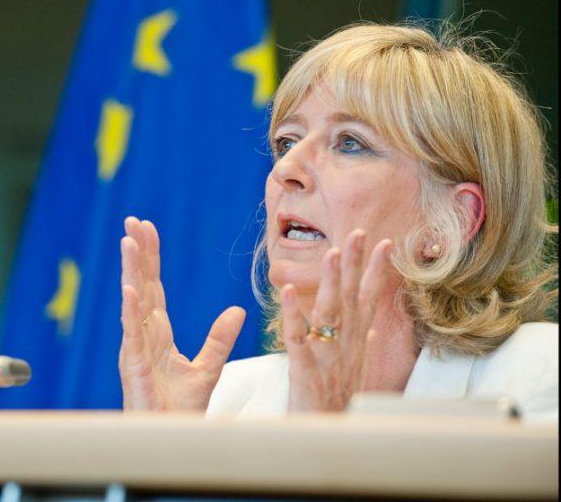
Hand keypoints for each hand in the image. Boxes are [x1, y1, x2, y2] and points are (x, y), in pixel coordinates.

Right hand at [119, 217, 245, 410]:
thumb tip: (237, 309)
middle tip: (133, 222)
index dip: (151, 259)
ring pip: (133, 303)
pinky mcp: (133, 367)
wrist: (171, 439)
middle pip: (141, 286)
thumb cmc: (181, 408)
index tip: (148, 230)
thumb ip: (219, 338)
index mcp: (157, 334)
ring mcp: (135, 349)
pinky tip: (130, 289)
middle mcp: (142, 335)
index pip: (154, 288)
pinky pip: (132, 334)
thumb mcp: (208, 367)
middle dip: (137, 254)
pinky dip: (130, 311)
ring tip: (128, 242)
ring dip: (131, 272)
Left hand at [281, 229, 392, 411]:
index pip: (368, 300)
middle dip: (356, 264)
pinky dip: (293, 315)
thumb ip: (360, 344)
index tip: (386, 244)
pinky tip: (288, 291)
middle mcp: (346, 347)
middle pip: (352, 299)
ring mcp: (328, 359)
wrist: (330, 441)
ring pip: (330, 314)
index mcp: (355, 343)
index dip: (376, 272)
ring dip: (331, 282)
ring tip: (332, 252)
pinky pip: (298, 340)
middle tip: (360, 233)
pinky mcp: (306, 373)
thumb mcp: (354, 372)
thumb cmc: (339, 405)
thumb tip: (368, 324)